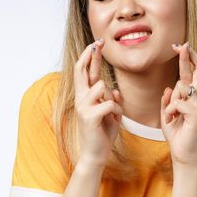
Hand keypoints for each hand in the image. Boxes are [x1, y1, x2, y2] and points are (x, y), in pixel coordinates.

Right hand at [74, 38, 122, 167]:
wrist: (95, 155)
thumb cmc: (103, 134)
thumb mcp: (111, 113)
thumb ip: (112, 100)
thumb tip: (114, 90)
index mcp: (85, 97)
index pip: (85, 72)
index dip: (89, 57)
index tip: (96, 44)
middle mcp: (80, 99)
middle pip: (83, 70)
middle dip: (91, 55)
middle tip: (98, 42)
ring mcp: (83, 107)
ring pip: (103, 87)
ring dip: (113, 99)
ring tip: (111, 114)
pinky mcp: (89, 116)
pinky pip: (110, 103)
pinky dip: (116, 112)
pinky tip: (112, 121)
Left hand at [160, 42, 196, 166]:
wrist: (182, 153)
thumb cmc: (176, 133)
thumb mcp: (167, 113)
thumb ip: (167, 100)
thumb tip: (168, 87)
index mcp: (193, 96)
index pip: (194, 72)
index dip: (189, 57)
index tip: (181, 45)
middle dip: (188, 56)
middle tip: (180, 45)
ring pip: (181, 87)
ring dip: (170, 102)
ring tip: (171, 116)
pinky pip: (177, 102)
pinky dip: (169, 111)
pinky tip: (172, 120)